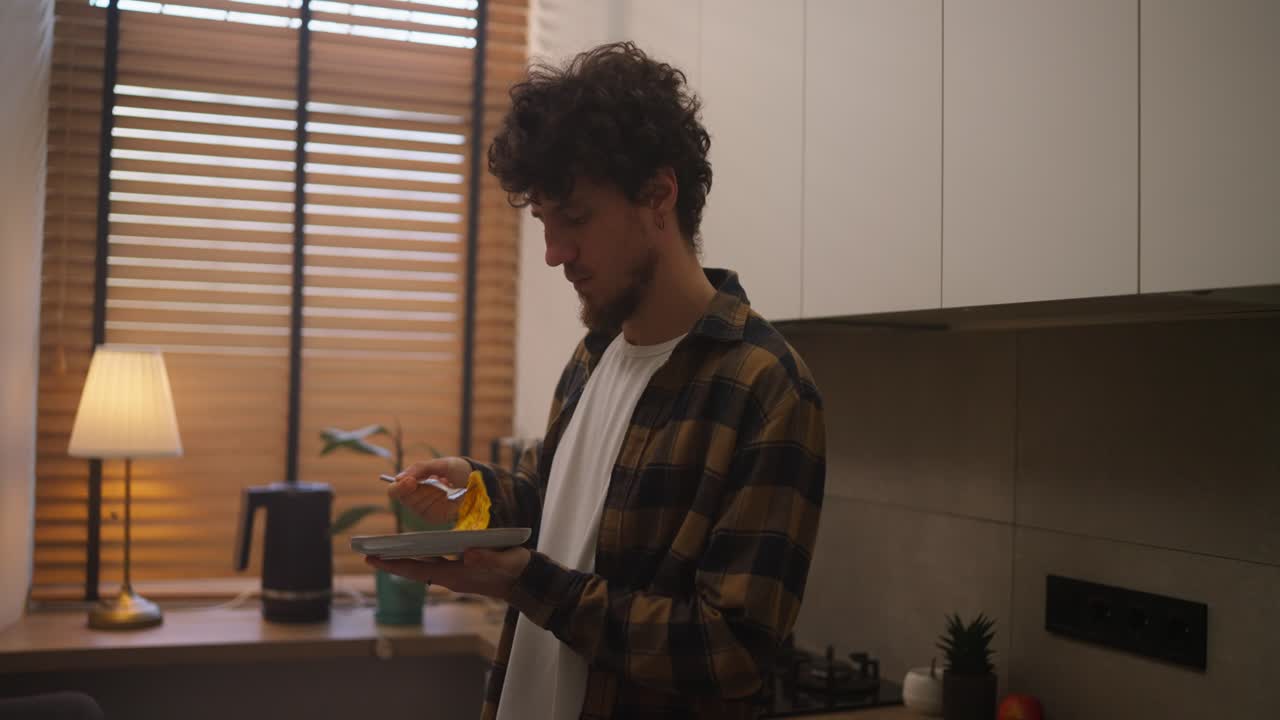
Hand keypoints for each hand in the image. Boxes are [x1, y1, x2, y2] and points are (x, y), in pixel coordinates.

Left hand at [365, 547, 531, 600]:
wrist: (525, 581)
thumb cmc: (515, 569)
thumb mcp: (505, 562)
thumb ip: (488, 558)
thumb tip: (467, 553)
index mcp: (457, 574)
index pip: (419, 570)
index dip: (395, 565)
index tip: (373, 559)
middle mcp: (451, 576)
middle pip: (415, 570)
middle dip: (392, 563)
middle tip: (367, 554)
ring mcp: (454, 574)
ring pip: (422, 567)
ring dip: (403, 560)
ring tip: (383, 550)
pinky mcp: (460, 570)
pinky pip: (432, 565)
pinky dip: (419, 558)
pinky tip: (412, 549)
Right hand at [389, 456, 472, 524]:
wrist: (476, 480)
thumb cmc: (455, 470)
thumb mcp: (440, 464)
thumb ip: (420, 468)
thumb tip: (399, 478)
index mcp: (410, 484)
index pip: (394, 491)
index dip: (399, 487)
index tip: (411, 481)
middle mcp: (414, 498)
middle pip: (406, 499)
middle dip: (422, 489)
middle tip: (437, 480)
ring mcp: (423, 509)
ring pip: (418, 506)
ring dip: (433, 493)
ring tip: (445, 485)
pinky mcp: (433, 517)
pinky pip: (430, 512)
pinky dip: (439, 502)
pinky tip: (447, 495)